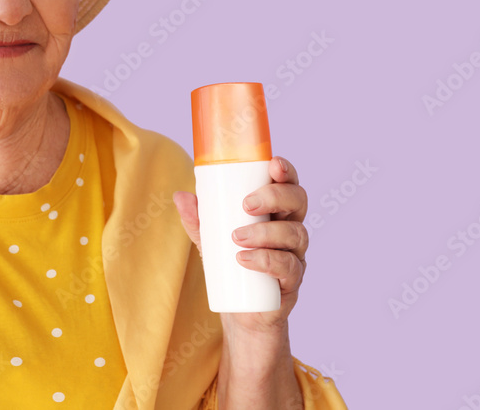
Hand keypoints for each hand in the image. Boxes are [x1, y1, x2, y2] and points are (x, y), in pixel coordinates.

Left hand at [173, 156, 307, 335]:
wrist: (242, 314)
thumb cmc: (232, 269)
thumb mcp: (211, 242)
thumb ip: (198, 220)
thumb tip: (180, 195)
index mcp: (276, 214)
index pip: (289, 186)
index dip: (286, 172)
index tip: (272, 164)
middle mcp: (291, 231)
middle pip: (298, 203)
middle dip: (275, 197)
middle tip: (247, 204)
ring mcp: (295, 256)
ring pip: (294, 234)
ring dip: (264, 232)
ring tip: (236, 237)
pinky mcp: (292, 282)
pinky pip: (288, 267)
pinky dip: (266, 260)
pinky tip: (244, 259)